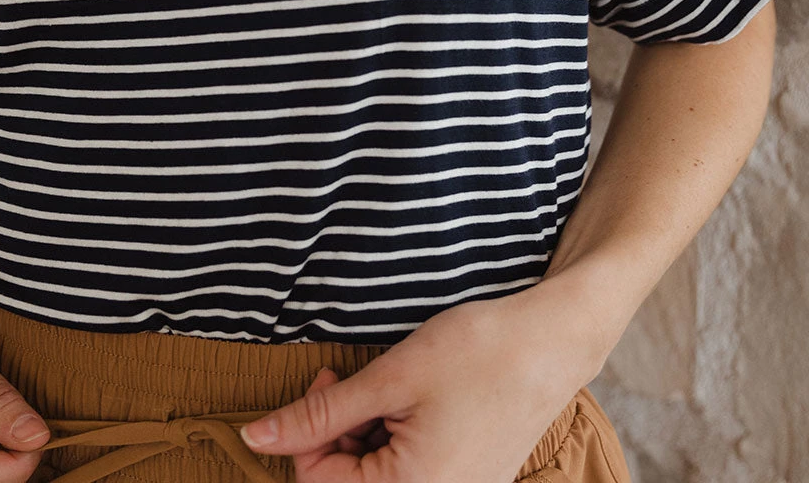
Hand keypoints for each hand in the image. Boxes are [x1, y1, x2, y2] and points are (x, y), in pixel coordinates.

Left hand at [239, 277, 604, 482]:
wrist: (552, 341)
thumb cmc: (477, 353)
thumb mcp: (390, 378)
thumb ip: (319, 415)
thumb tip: (255, 438)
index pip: (318, 482)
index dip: (307, 430)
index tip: (327, 379)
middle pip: (350, 482)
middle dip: (338, 432)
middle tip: (352, 378)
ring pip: (380, 475)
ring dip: (367, 433)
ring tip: (390, 385)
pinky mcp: (470, 480)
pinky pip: (414, 472)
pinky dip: (397, 438)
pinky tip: (412, 400)